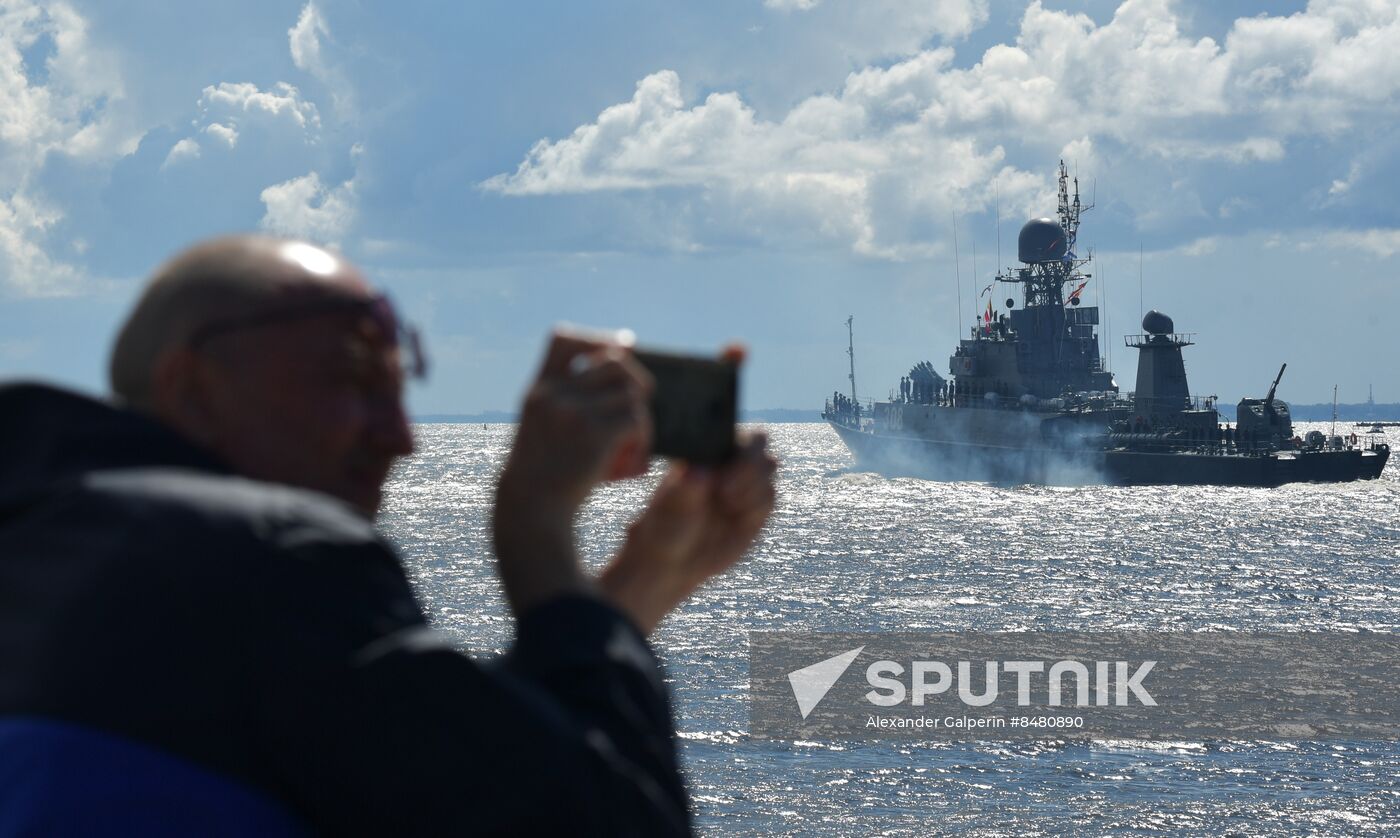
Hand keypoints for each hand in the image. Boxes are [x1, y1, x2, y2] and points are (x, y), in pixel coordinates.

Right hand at [493, 330, 653, 615]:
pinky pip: (636, 419)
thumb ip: (569, 407)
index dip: (597, 340)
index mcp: (539, 390)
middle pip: (614, 360)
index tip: (619, 351)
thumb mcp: (543, 433)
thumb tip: (620, 384)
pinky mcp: (593, 433)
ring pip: (631, 391)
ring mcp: (572, 410)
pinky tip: (634, 463)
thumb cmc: (545, 479)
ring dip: (641, 417)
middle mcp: (553, 393)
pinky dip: (644, 439)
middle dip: (636, 381)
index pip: (564, 339)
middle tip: (641, 405)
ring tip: (634, 445)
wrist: (531, 513)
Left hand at [599, 432, 777, 633]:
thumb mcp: (669, 510)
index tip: (718, 470)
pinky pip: (770, 498)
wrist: (672, 562)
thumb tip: (700, 471)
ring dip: (752, 487)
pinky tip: (736, 517)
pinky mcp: (757, 509)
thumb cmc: (664, 527)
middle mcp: (729, 462)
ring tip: (728, 506)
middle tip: (725, 492)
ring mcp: (745, 485)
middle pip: (759, 445)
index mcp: (705, 450)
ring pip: (769, 469)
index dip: (734, 442)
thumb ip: (685, 490)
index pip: (731, 428)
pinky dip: (757, 507)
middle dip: (748, 465)